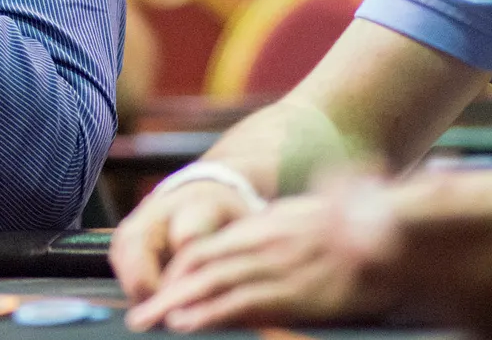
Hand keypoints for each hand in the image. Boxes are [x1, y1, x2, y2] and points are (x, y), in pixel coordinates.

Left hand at [125, 187, 402, 331]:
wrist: (396, 228)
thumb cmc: (366, 225)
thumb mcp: (319, 212)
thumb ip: (292, 221)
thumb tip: (287, 218)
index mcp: (265, 227)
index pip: (209, 247)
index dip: (181, 269)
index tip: (161, 288)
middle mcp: (262, 244)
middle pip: (200, 266)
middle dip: (167, 291)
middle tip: (139, 312)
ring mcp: (275, 268)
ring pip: (211, 285)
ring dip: (176, 305)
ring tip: (148, 320)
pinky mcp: (291, 294)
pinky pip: (239, 304)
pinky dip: (208, 313)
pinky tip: (185, 323)